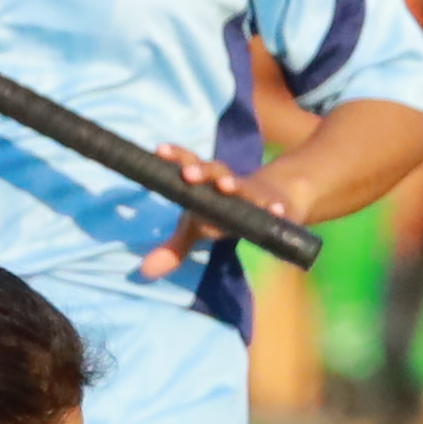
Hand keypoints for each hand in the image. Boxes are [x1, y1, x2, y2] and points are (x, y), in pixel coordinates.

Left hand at [127, 156, 297, 286]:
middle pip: (213, 171)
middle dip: (201, 172)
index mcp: (206, 183)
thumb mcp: (200, 228)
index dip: (175, 156)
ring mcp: (253, 192)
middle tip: (187, 174)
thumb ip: (173, 247)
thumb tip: (144, 273)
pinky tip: (275, 211)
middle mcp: (227, 182)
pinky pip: (275, 206)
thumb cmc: (228, 212)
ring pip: (243, 186)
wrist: (278, 197)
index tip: (159, 150)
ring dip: (233, 185)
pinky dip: (274, 208)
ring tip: (225, 186)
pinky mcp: (275, 206)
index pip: (188, 164)